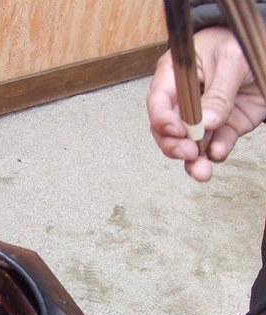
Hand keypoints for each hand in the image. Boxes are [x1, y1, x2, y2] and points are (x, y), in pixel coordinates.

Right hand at [147, 26, 265, 180]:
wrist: (264, 50)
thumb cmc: (237, 43)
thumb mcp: (231, 60)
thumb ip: (219, 92)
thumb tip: (207, 121)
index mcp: (173, 76)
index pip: (159, 101)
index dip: (163, 119)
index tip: (177, 130)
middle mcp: (182, 101)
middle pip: (166, 130)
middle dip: (175, 145)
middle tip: (188, 152)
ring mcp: (201, 117)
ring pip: (187, 144)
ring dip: (193, 160)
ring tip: (201, 171)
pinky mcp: (221, 129)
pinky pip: (214, 146)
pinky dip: (215, 153)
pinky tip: (217, 154)